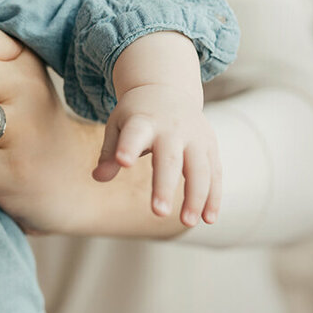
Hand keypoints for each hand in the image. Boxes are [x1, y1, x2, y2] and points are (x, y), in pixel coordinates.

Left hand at [93, 84, 221, 226]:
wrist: (167, 89)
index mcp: (143, 122)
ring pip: (199, 169)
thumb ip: (109, 151)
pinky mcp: (210, 147)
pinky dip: (213, 197)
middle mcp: (171, 129)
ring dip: (196, 197)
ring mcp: (195, 137)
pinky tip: (208, 219)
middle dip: (164, 186)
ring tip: (186, 223)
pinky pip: (215, 174)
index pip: (135, 134)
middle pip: (170, 159)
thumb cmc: (136, 115)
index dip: (128, 147)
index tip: (122, 161)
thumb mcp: (118, 125)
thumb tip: (98, 177)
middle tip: (158, 213)